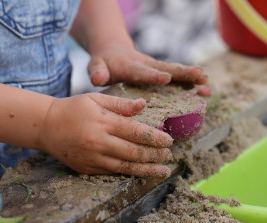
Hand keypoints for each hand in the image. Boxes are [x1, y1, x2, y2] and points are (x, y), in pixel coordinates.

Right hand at [39, 93, 173, 176]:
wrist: (46, 126)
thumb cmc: (73, 108)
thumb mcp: (95, 98)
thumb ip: (120, 103)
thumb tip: (144, 105)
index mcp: (103, 121)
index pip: (136, 132)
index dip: (156, 138)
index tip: (169, 140)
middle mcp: (99, 141)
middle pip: (134, 152)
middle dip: (155, 155)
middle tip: (168, 155)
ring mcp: (92, 157)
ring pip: (126, 167)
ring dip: (147, 169)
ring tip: (162, 170)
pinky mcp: (87, 168)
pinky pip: (112, 172)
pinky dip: (129, 173)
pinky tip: (140, 173)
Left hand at [88, 42, 210, 95]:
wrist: (113, 50)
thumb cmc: (104, 62)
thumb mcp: (96, 66)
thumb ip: (97, 72)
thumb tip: (97, 78)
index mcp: (130, 66)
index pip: (142, 71)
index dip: (153, 75)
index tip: (166, 78)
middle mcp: (146, 65)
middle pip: (166, 68)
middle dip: (182, 73)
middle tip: (200, 76)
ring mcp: (155, 68)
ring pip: (175, 72)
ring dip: (191, 78)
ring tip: (207, 84)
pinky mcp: (160, 72)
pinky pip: (176, 77)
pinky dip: (190, 83)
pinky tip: (205, 90)